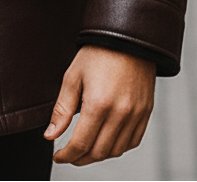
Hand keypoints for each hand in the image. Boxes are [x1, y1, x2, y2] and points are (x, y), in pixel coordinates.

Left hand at [44, 45, 154, 165]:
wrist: (126, 38)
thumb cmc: (97, 53)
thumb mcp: (72, 77)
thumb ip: (62, 110)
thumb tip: (51, 135)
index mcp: (98, 104)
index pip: (81, 143)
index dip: (66, 155)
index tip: (58, 156)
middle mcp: (120, 113)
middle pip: (99, 152)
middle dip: (80, 159)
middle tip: (69, 155)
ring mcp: (136, 115)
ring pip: (116, 151)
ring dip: (98, 156)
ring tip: (85, 150)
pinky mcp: (146, 112)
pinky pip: (133, 142)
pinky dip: (118, 148)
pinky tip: (106, 141)